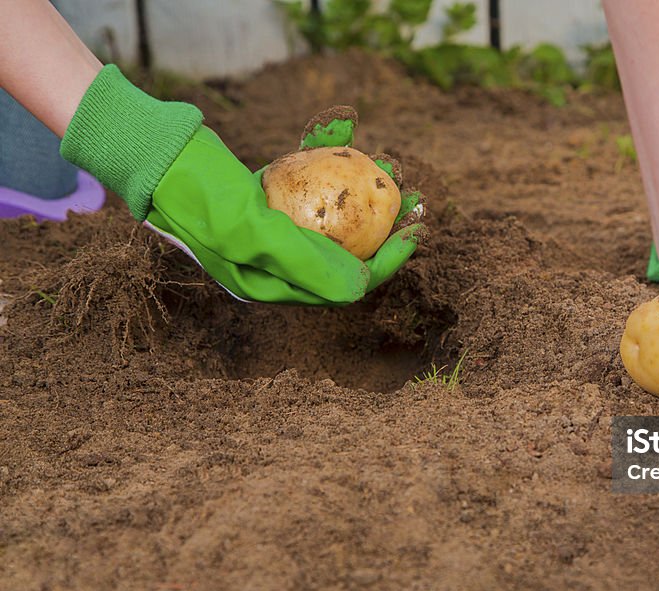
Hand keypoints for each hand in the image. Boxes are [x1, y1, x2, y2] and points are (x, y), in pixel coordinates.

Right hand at [59, 66, 422, 304]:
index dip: (386, 263)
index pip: (345, 286)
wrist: (148, 155)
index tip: (414, 232)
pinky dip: (331, 168)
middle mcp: (275, 266)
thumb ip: (305, 262)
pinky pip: (312, 189)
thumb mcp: (248, 231)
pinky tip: (350, 143)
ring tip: (391, 166)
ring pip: (335, 220)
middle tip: (417, 201)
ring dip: (364, 195)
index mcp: (271, 287)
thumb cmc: (193, 195)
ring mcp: (272, 233)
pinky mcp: (267, 202)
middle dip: (386, 229)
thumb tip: (360, 288)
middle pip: (348, 253)